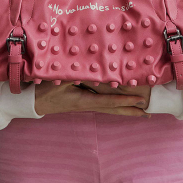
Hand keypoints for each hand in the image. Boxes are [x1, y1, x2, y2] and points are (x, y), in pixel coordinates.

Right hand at [34, 80, 151, 117]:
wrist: (33, 102)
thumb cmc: (45, 91)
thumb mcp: (58, 81)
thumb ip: (75, 74)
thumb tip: (91, 69)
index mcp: (84, 101)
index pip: (109, 102)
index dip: (125, 100)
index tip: (140, 100)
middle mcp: (87, 105)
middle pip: (113, 110)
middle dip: (131, 111)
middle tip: (148, 114)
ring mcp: (85, 104)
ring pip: (109, 108)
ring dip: (124, 110)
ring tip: (140, 113)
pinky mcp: (82, 102)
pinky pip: (102, 104)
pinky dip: (114, 104)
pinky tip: (119, 104)